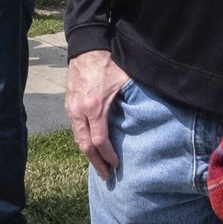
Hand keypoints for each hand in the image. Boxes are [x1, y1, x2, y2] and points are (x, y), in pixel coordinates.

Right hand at [65, 50, 133, 181]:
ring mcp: (71, 109)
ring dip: (88, 154)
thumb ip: (136, 98)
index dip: (108, 155)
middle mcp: (79, 111)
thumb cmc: (107, 64)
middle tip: (106, 176)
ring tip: (99, 165)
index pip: (99, 141)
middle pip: (84, 146)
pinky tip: (91, 147)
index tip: (117, 164)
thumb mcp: (125, 80)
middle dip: (96, 162)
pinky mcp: (68, 105)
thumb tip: (154, 112)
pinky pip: (74, 129)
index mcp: (94, 107)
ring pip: (77, 139)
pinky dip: (83, 141)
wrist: (86, 48)